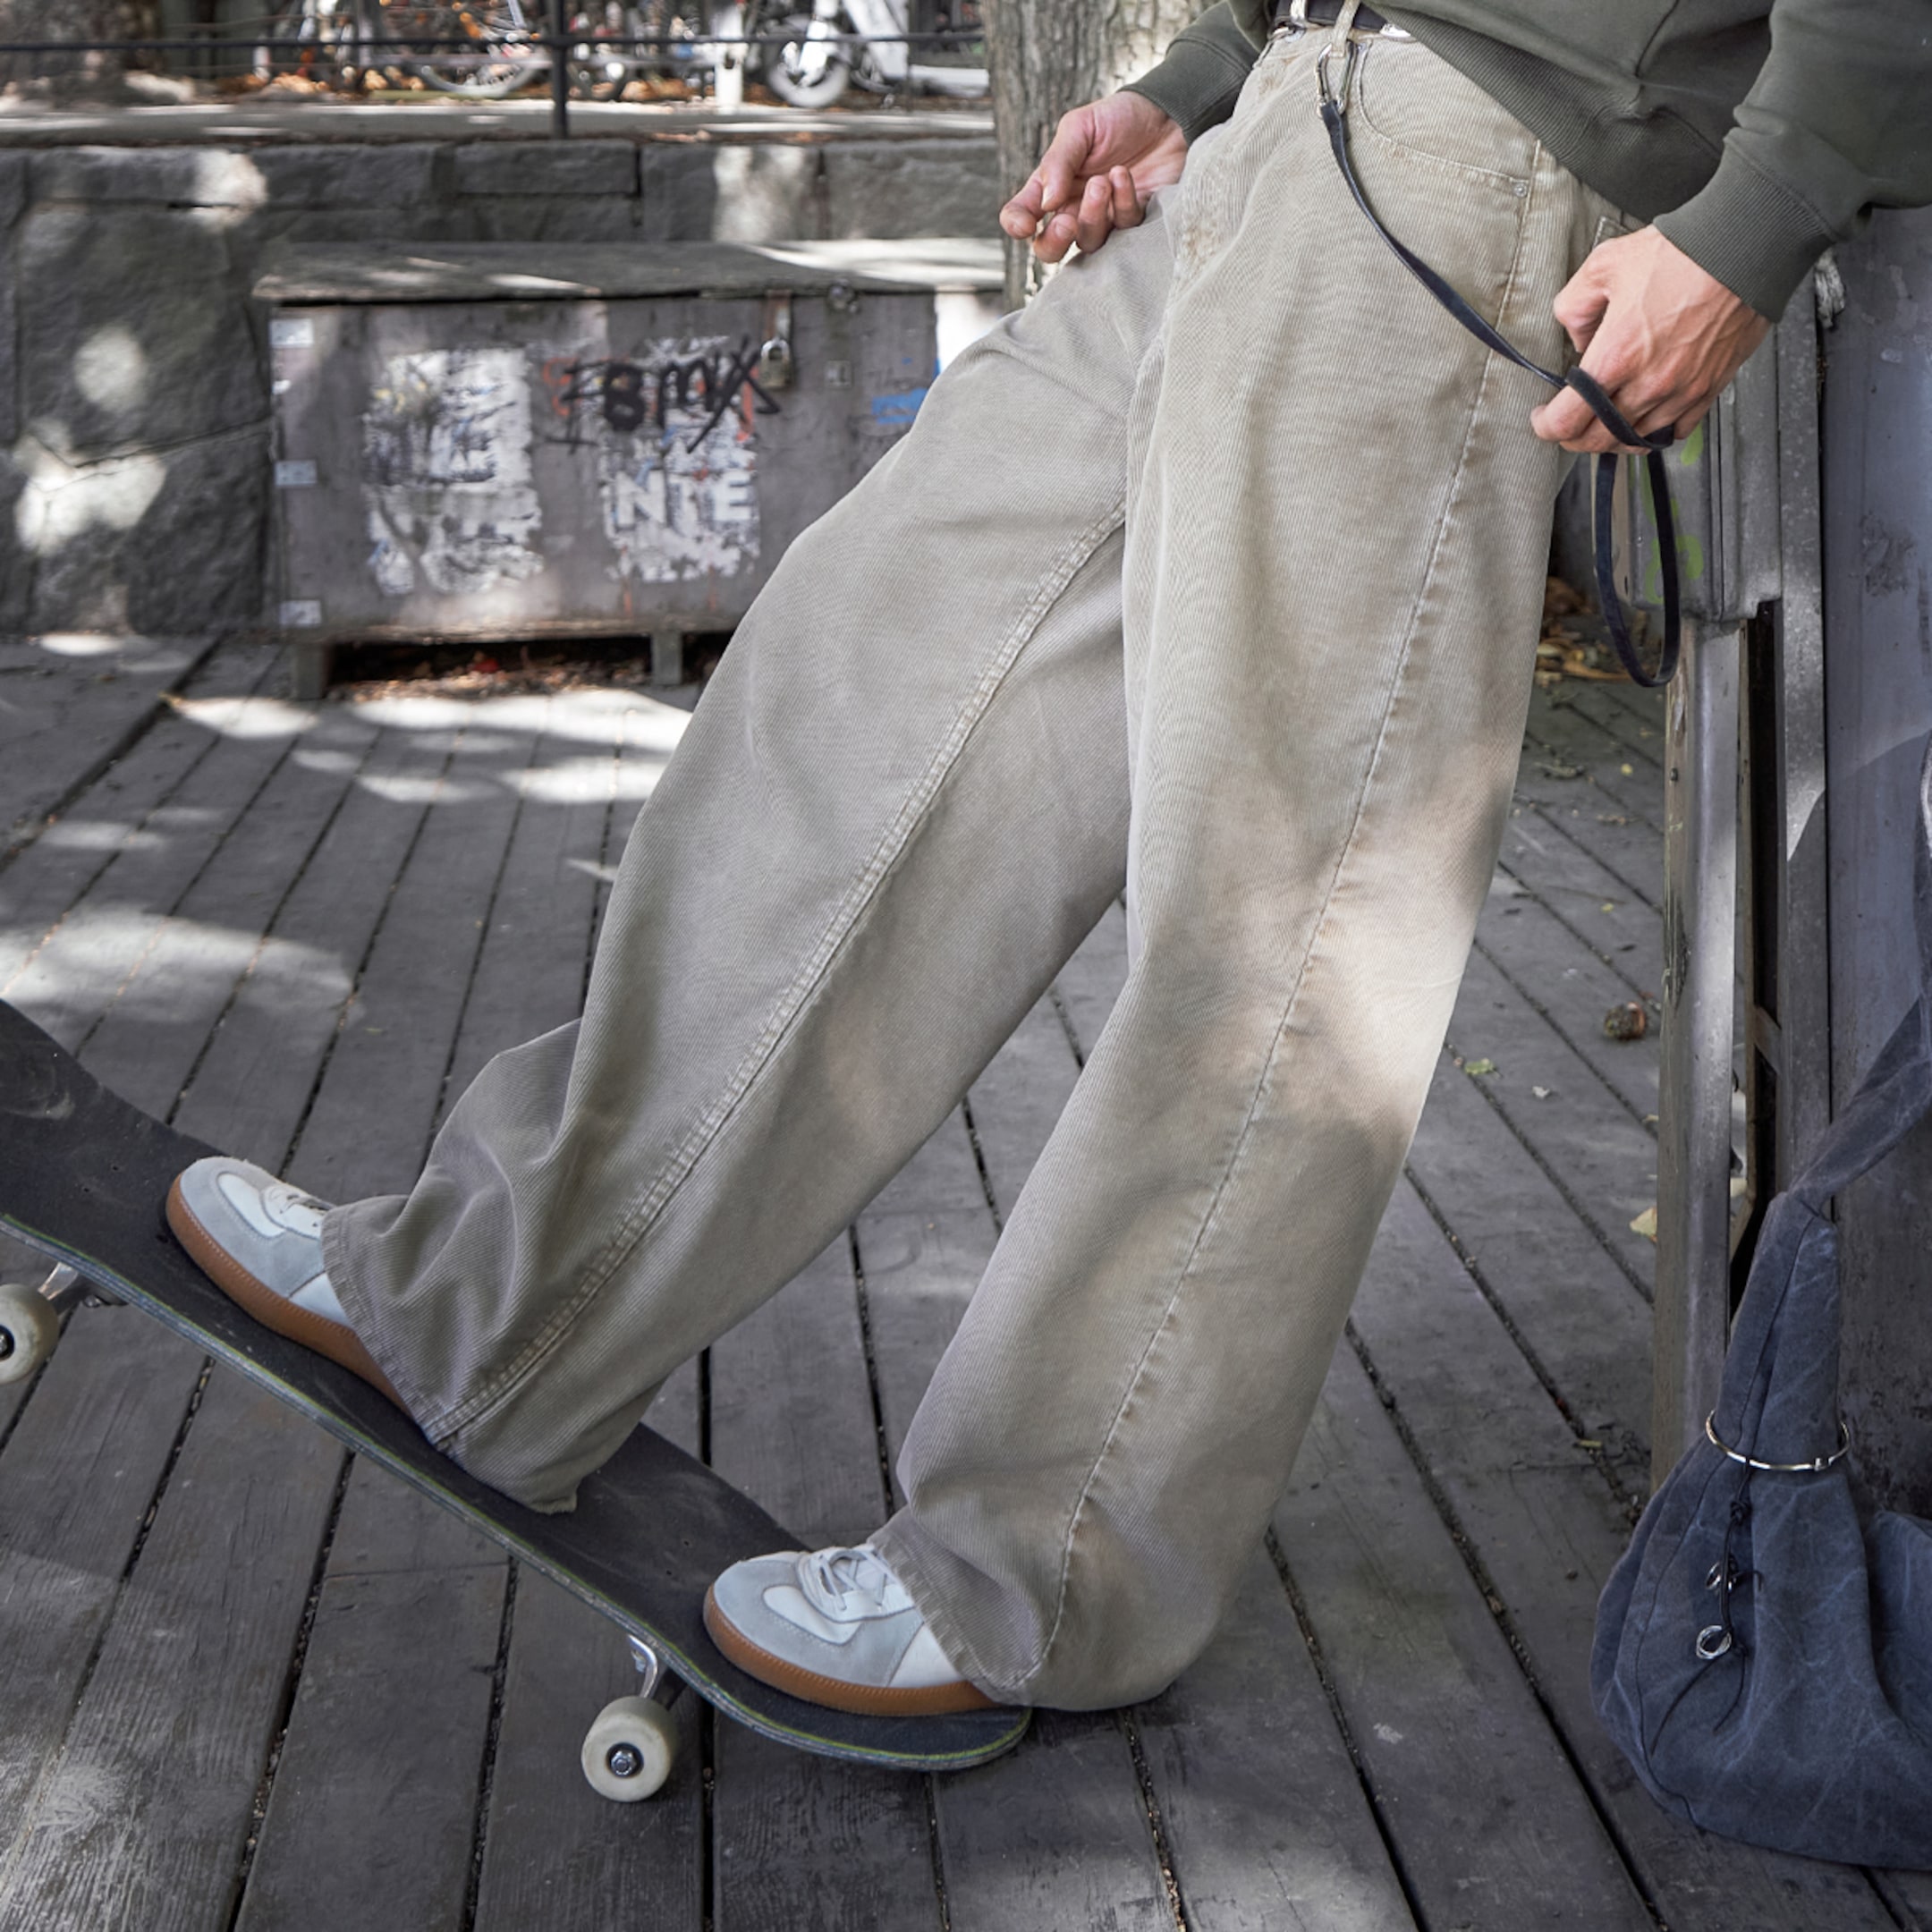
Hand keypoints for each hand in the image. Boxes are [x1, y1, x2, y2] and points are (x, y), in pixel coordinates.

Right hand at [999, 91, 1187, 262]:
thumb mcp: (1080, 127)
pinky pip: (1122, 229)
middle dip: (1054, 241)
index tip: (1025, 225)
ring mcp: (1104, 219)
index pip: (1021, 213)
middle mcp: (1073, 208)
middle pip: (1050, 248)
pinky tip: (1122, 177)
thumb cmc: (1119, 118)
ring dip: (1092, 216)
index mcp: (1051, 184)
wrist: (1166, 115)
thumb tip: (1045, 203)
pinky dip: (1121, 203)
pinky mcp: (1133, 222)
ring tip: (1102, 182)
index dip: (1016, 224)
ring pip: (1088, 242)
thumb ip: (1057, 162)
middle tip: (1066, 222)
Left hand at [1530, 227, 1770, 452]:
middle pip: (1598, 439)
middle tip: (1567, 425)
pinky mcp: (1707, 389)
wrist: (1742, 249)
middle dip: (1574, 438)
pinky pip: (1674, 430)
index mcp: (1616, 356)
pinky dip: (1653, 432)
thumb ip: (1575, 306)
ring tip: (1602, 421)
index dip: (1546, 426)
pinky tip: (1643, 419)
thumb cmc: (1682, 254)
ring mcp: (1680, 391)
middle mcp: (1648, 382)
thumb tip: (1577, 337)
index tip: (1543, 419)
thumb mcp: (1604, 266)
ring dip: (1611, 436)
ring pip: (1634, 440)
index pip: (1568, 420)